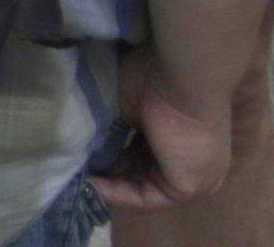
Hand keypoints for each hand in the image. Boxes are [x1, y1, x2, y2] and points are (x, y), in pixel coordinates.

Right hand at [89, 54, 236, 215]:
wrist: (181, 76)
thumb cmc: (156, 77)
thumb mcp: (128, 104)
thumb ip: (116, 126)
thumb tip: (88, 141)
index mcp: (183, 137)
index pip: (145, 154)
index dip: (113, 157)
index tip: (84, 155)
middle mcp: (193, 160)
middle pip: (143, 174)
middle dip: (109, 175)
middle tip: (77, 170)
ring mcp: (195, 176)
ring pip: (144, 188)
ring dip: (110, 188)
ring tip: (78, 180)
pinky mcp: (189, 187)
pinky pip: (147, 197)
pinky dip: (117, 194)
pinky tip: (91, 185)